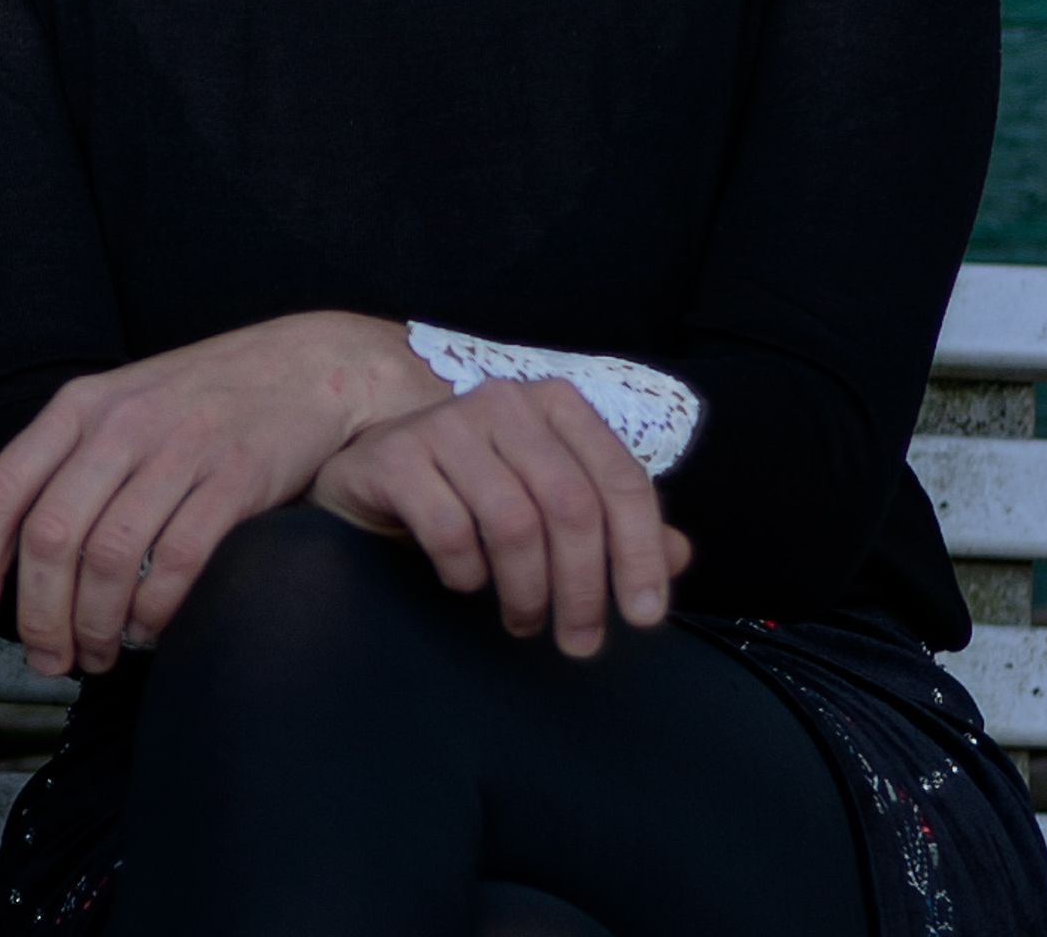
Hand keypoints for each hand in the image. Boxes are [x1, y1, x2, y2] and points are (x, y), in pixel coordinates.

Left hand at [0, 312, 426, 677]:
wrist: (312, 367)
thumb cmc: (208, 400)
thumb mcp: (124, 407)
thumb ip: (73, 465)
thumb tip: (20, 560)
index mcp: (80, 407)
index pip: (1, 491)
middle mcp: (120, 424)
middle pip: (50, 537)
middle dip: (40, 616)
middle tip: (49, 659)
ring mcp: (180, 448)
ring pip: (109, 557)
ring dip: (96, 625)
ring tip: (101, 654)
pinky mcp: (236, 477)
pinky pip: (178, 561)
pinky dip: (156, 611)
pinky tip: (153, 629)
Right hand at [308, 377, 694, 657]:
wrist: (367, 467)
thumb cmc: (470, 489)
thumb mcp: (546, 500)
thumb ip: (613, 523)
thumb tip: (679, 556)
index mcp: (555, 405)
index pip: (620, 480)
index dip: (640, 554)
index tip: (645, 618)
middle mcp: (504, 402)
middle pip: (571, 506)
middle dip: (583, 588)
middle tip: (578, 643)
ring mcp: (445, 423)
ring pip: (514, 523)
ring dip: (527, 591)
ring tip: (523, 621)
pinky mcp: (395, 456)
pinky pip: (450, 530)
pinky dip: (467, 574)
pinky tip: (465, 583)